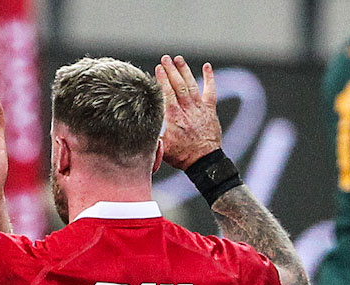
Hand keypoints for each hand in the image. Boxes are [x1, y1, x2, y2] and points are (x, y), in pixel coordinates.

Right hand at [155, 55, 222, 169]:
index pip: (167, 93)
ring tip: (178, 59)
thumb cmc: (182, 156)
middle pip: (178, 85)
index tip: (158, 68)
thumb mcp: (163, 149)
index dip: (163, 79)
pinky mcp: (210, 109)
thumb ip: (152, 138)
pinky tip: (207, 66)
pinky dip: (209, 78)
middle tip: (165, 58)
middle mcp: (187, 109)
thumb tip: (139, 131)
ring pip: (192, 85)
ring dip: (185, 70)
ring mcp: (200, 108)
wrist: (205, 161)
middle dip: (171, 70)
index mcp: (174, 117)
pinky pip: (210, 91)